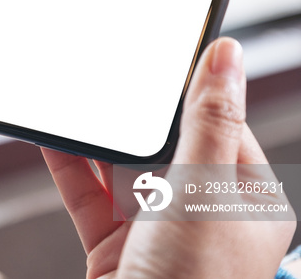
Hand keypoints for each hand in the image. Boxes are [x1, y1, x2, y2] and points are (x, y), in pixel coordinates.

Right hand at [43, 38, 295, 277]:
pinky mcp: (116, 245)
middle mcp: (203, 215)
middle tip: (111, 74)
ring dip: (97, 140)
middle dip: (134, 116)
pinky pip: (90, 195)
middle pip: (165, 146)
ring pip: (123, 169)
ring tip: (77, 100)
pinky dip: (71, 167)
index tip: (163, 54)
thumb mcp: (203, 192)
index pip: (221, 125)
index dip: (191, 91)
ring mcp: (157, 231)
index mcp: (246, 201)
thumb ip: (209, 122)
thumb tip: (226, 54)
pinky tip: (54, 139)